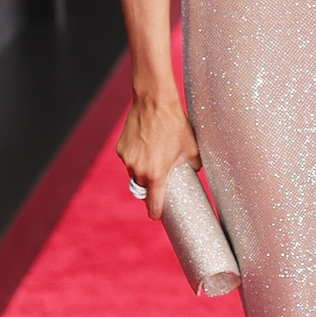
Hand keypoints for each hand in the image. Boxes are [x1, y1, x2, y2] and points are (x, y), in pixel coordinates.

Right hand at [116, 93, 198, 218]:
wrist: (154, 102)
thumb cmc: (175, 124)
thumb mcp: (192, 149)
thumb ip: (194, 166)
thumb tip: (195, 172)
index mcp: (156, 174)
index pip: (153, 204)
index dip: (156, 212)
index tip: (158, 215)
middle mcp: (139, 170)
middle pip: (144, 188)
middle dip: (152, 186)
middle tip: (162, 176)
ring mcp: (127, 159)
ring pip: (135, 173)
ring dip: (144, 170)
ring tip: (155, 154)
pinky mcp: (120, 149)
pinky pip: (129, 160)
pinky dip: (137, 157)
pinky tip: (147, 144)